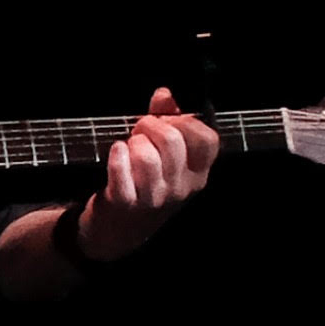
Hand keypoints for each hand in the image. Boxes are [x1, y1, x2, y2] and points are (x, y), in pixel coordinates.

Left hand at [77, 86, 219, 260]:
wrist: (118, 231)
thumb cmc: (143, 185)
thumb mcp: (165, 159)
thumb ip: (167, 121)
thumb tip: (165, 94)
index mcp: (197, 174)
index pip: (208, 139)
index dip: (185, 120)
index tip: (168, 120)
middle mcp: (181, 188)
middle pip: (172, 140)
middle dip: (150, 125)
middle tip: (140, 130)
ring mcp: (154, 197)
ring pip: (146, 155)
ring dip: (132, 142)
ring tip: (128, 146)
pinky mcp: (125, 203)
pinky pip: (121, 171)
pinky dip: (116, 156)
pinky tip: (116, 151)